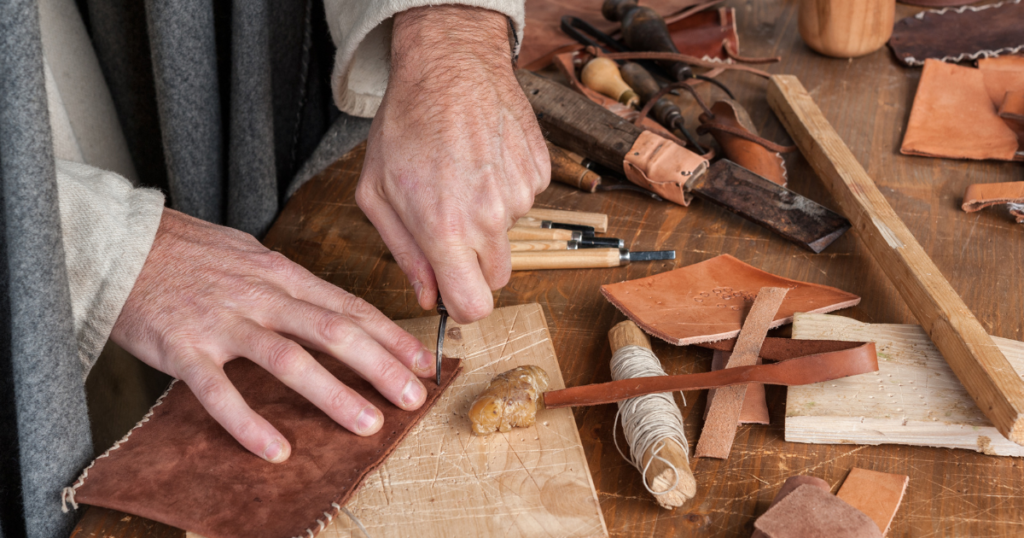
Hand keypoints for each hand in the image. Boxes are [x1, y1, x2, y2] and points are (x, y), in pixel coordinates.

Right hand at [110, 209, 434, 462]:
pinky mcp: (184, 348)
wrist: (119, 242)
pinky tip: (276, 450)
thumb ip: (291, 284)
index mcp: (282, 274)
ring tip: (367, 423)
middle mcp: (261, 296)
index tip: (423, 362)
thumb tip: (333, 307)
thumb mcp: (251, 255)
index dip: (390, 336)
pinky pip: (220, 392)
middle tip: (413, 397)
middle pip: (333, 331)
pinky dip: (248, 423)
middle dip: (380, 366)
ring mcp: (224, 322)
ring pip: (288, 359)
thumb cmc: (189, 252)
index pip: (349, 306)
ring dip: (333, 394)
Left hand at [356, 5, 549, 323]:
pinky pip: (525, 200)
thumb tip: (428, 295)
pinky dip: (505, 189)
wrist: (450, 64)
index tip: (452, 289)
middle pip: (496, 278)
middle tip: (450, 226)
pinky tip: (483, 159)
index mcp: (445, 229)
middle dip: (474, 264)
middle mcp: (490, 218)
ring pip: (509, 235)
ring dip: (488, 219)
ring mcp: (521, 195)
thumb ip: (403, 252)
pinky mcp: (540, 173)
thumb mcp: (377, 192)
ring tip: (462, 175)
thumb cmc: (406, 124)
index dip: (462, 304)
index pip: (474, 306)